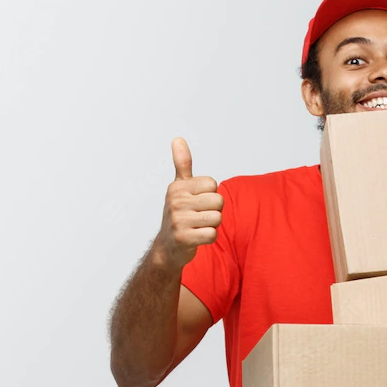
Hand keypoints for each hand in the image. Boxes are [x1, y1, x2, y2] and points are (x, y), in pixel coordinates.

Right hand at [155, 137, 222, 271]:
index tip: (197, 203)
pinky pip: (212, 234)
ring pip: (217, 218)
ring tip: (197, 227)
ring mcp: (178, 220)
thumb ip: (182, 164)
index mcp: (177, 187)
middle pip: (218, 201)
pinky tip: (196, 237)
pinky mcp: (183, 238)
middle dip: (214, 211)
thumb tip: (178, 139)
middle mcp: (176, 201)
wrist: (167, 247)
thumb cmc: (179, 214)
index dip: (210, 195)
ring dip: (212, 225)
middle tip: (199, 217)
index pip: (213, 184)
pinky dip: (208, 238)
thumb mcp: (179, 187)